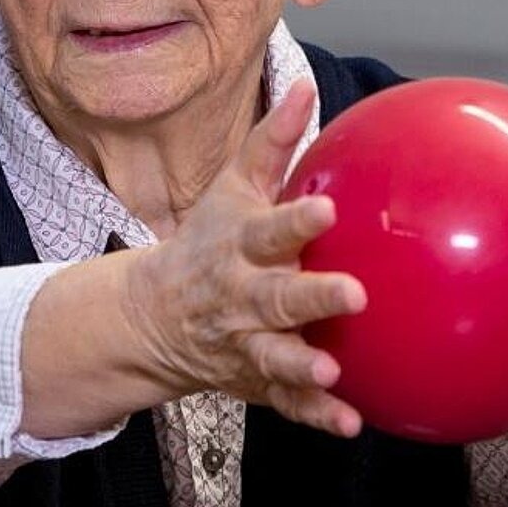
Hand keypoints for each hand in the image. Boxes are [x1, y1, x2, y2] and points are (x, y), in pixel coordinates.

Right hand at [121, 79, 366, 436]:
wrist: (153, 314)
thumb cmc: (207, 240)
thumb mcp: (230, 188)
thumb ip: (271, 143)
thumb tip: (305, 84)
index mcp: (238, 246)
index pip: (269, 230)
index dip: (296, 222)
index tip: (327, 212)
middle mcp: (240, 296)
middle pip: (276, 296)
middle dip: (311, 297)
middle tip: (353, 293)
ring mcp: (246, 342)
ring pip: (274, 356)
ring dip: (300, 366)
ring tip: (328, 369)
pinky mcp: (255, 379)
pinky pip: (286, 402)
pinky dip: (315, 414)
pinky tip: (349, 422)